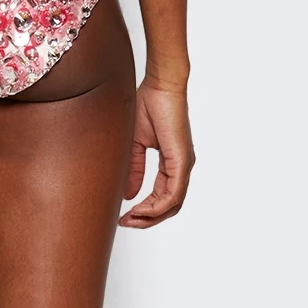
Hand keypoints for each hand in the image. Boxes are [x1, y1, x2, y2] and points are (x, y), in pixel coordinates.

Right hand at [120, 79, 194, 228]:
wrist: (160, 85)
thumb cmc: (149, 105)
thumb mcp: (136, 145)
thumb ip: (135, 170)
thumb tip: (130, 195)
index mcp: (172, 164)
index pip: (162, 198)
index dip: (143, 212)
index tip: (123, 216)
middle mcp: (181, 168)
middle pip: (169, 208)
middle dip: (146, 220)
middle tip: (126, 223)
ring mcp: (184, 165)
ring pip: (172, 205)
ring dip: (150, 217)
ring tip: (130, 219)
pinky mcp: (182, 161)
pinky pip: (173, 194)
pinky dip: (156, 206)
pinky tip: (140, 209)